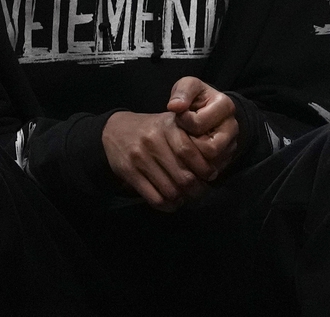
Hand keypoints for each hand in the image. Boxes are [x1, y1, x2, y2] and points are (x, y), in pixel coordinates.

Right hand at [101, 110, 215, 211]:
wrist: (114, 130)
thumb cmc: (152, 129)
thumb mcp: (171, 124)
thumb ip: (190, 138)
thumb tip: (214, 164)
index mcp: (168, 127)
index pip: (190, 152)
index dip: (204, 168)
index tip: (211, 175)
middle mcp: (153, 141)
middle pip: (182, 176)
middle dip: (196, 189)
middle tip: (200, 191)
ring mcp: (139, 157)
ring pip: (169, 190)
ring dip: (182, 199)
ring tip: (186, 197)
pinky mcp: (128, 173)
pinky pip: (153, 197)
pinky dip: (166, 205)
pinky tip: (172, 202)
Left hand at [167, 77, 239, 175]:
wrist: (207, 113)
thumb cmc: (196, 99)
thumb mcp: (188, 87)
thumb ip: (182, 92)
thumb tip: (175, 106)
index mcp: (225, 106)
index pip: (198, 124)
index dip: (183, 121)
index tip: (180, 116)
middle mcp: (233, 127)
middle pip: (208, 149)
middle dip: (189, 144)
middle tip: (182, 135)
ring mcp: (231, 146)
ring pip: (210, 164)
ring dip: (193, 158)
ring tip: (185, 145)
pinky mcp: (226, 160)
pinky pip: (210, 172)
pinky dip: (196, 168)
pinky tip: (188, 157)